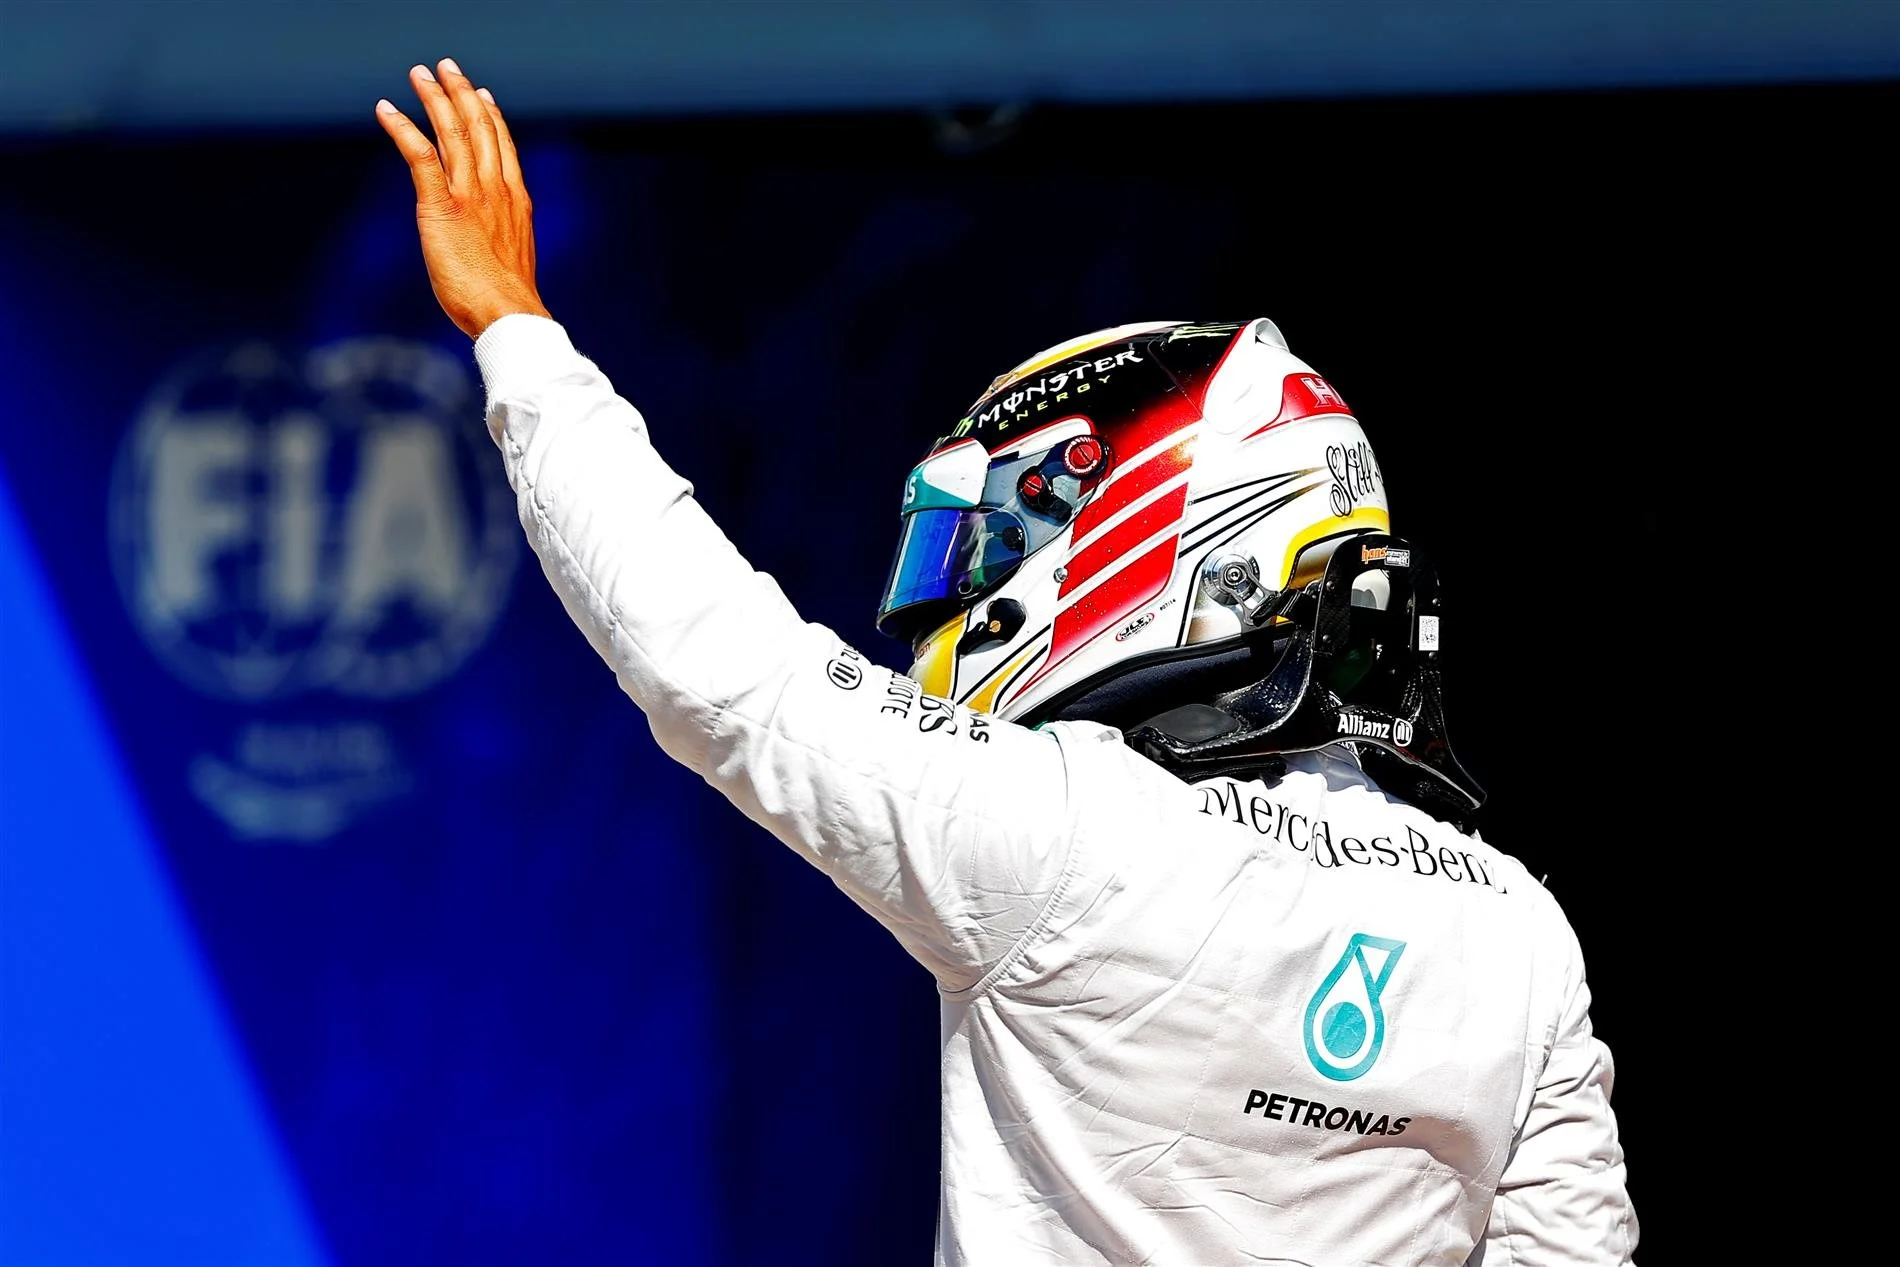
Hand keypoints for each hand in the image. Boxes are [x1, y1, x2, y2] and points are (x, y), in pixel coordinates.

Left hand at [376, 58, 551, 339]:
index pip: (502, 147)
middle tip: (447, 68)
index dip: (492, 117)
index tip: (483, 95)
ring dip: (434, 99)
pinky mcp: (441, 207)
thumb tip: (496, 250)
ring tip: (419, 75)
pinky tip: (387, 109)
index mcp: (515, 202)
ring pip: (453, 133)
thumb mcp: (512, 264)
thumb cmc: (508, 303)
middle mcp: (495, 190)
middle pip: (479, 128)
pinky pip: (420, 156)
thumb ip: (502, 242)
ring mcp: (470, 195)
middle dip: (462, 94)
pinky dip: (402, 128)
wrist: (508, 313)